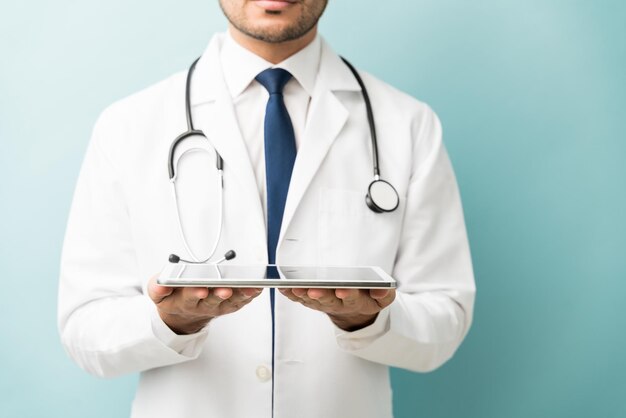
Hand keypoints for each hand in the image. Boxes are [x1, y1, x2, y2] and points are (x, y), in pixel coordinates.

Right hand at [148, 276, 261, 334]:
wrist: (183, 314)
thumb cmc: (173, 297)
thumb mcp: (158, 294)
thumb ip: (157, 288)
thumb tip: (161, 285)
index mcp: (184, 301)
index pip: (189, 297)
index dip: (195, 293)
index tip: (200, 289)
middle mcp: (203, 306)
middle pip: (212, 300)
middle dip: (219, 294)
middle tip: (226, 289)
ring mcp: (218, 307)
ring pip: (231, 302)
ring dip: (241, 295)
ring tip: (250, 287)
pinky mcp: (229, 306)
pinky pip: (241, 302)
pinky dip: (249, 296)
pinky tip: (256, 288)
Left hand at [279, 288, 395, 331]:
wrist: (356, 313)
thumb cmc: (368, 299)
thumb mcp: (383, 298)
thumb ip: (384, 293)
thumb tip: (380, 290)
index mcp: (357, 302)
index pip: (353, 299)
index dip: (348, 294)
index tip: (343, 289)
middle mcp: (338, 304)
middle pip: (329, 300)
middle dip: (321, 295)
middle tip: (313, 290)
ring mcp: (324, 305)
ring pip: (312, 301)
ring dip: (303, 295)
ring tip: (295, 288)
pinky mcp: (313, 303)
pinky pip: (301, 300)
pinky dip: (293, 295)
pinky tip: (284, 288)